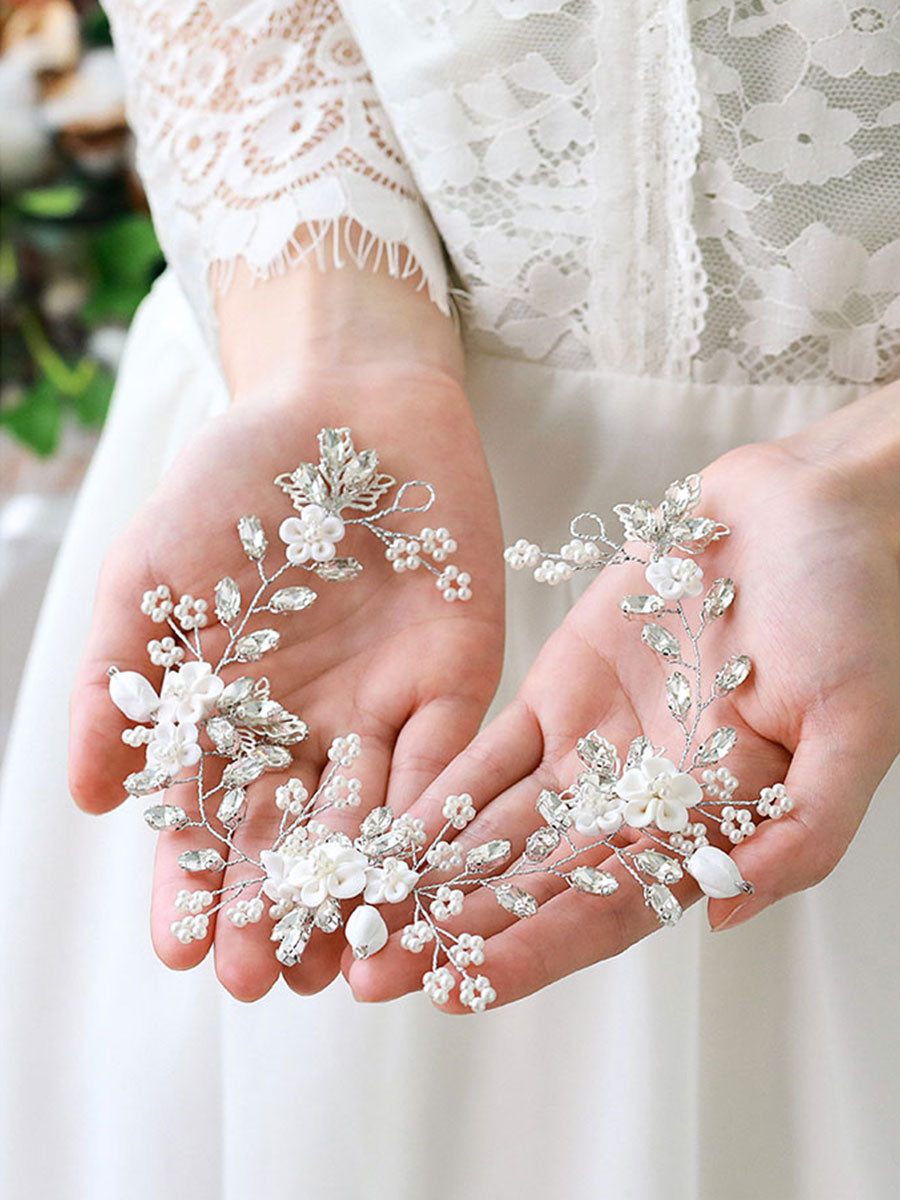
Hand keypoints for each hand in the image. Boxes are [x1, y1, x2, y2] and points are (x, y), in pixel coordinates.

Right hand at [69, 256, 504, 1001]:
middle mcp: (306, 730)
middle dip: (274, 907)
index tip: (181, 948)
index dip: (194, 882)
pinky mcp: (455, 683)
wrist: (344, 407)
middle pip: (290, 838)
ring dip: (357, 889)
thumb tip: (88, 798)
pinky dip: (431, 822)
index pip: (208, 818)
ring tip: (341, 961)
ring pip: (370, 820)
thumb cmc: (233, 480)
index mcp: (231, 715)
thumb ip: (119, 683)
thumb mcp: (150, 577)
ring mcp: (383, 712)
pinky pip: (445, 764)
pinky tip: (417, 879)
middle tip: (258, 978)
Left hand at [347, 385, 899, 1010]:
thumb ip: (802, 831)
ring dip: (428, 871)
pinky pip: (489, 751)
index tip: (457, 986)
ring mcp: (594, 748)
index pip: (609, 910)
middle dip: (453, 928)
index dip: (534, 951)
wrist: (808, 510)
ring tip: (355, 910)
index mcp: (708, 827)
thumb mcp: (858, 726)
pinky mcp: (559, 689)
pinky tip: (384, 825)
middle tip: (369, 969)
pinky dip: (439, 789)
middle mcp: (641, 803)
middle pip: (535, 883)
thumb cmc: (855, 610)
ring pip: (499, 826)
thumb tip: (723, 917)